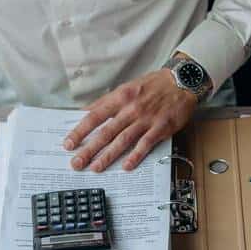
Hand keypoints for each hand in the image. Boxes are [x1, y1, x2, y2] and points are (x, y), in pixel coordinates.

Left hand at [63, 69, 196, 172]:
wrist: (181, 81)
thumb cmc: (152, 85)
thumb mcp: (126, 87)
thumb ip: (106, 102)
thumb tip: (85, 112)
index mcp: (120, 97)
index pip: (94, 116)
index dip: (80, 131)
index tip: (68, 144)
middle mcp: (131, 109)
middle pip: (106, 132)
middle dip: (89, 149)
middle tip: (76, 163)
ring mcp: (146, 119)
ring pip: (123, 140)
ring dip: (108, 156)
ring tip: (95, 168)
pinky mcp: (161, 128)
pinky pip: (146, 144)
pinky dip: (135, 156)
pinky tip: (126, 167)